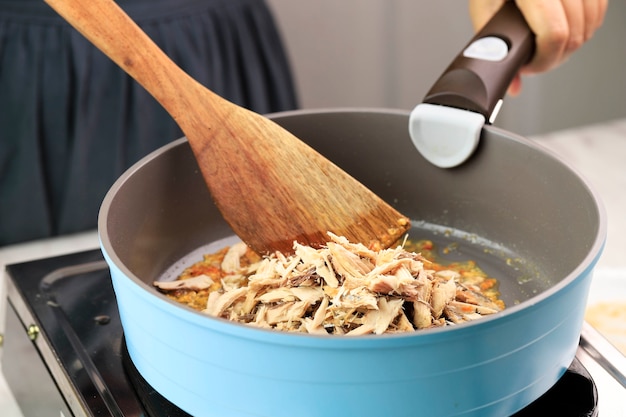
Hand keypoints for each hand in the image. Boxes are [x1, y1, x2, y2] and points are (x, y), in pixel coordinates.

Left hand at [468, 0, 607, 94]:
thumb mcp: (484, 11)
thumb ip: (494, 47)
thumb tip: (512, 84)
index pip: (554, 34)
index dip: (542, 60)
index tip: (528, 66)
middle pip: (574, 34)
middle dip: (553, 57)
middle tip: (534, 59)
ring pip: (589, 25)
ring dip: (570, 44)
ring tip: (546, 45)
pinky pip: (598, 11)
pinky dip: (584, 27)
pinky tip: (565, 30)